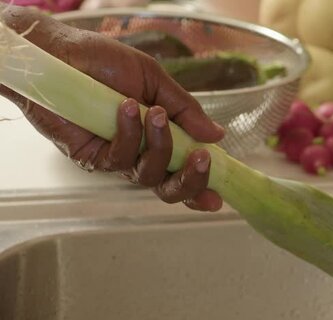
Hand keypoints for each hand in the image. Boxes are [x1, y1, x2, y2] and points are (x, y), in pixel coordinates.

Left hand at [0, 5, 224, 211]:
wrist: (59, 54)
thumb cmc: (105, 63)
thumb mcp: (155, 80)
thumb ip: (186, 110)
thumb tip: (218, 135)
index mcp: (161, 137)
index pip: (184, 170)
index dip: (201, 187)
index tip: (218, 198)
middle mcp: (141, 153)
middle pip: (169, 187)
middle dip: (191, 179)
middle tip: (202, 157)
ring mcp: (117, 158)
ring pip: (149, 175)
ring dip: (161, 146)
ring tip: (156, 114)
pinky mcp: (92, 158)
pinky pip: (120, 158)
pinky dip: (129, 134)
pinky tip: (127, 108)